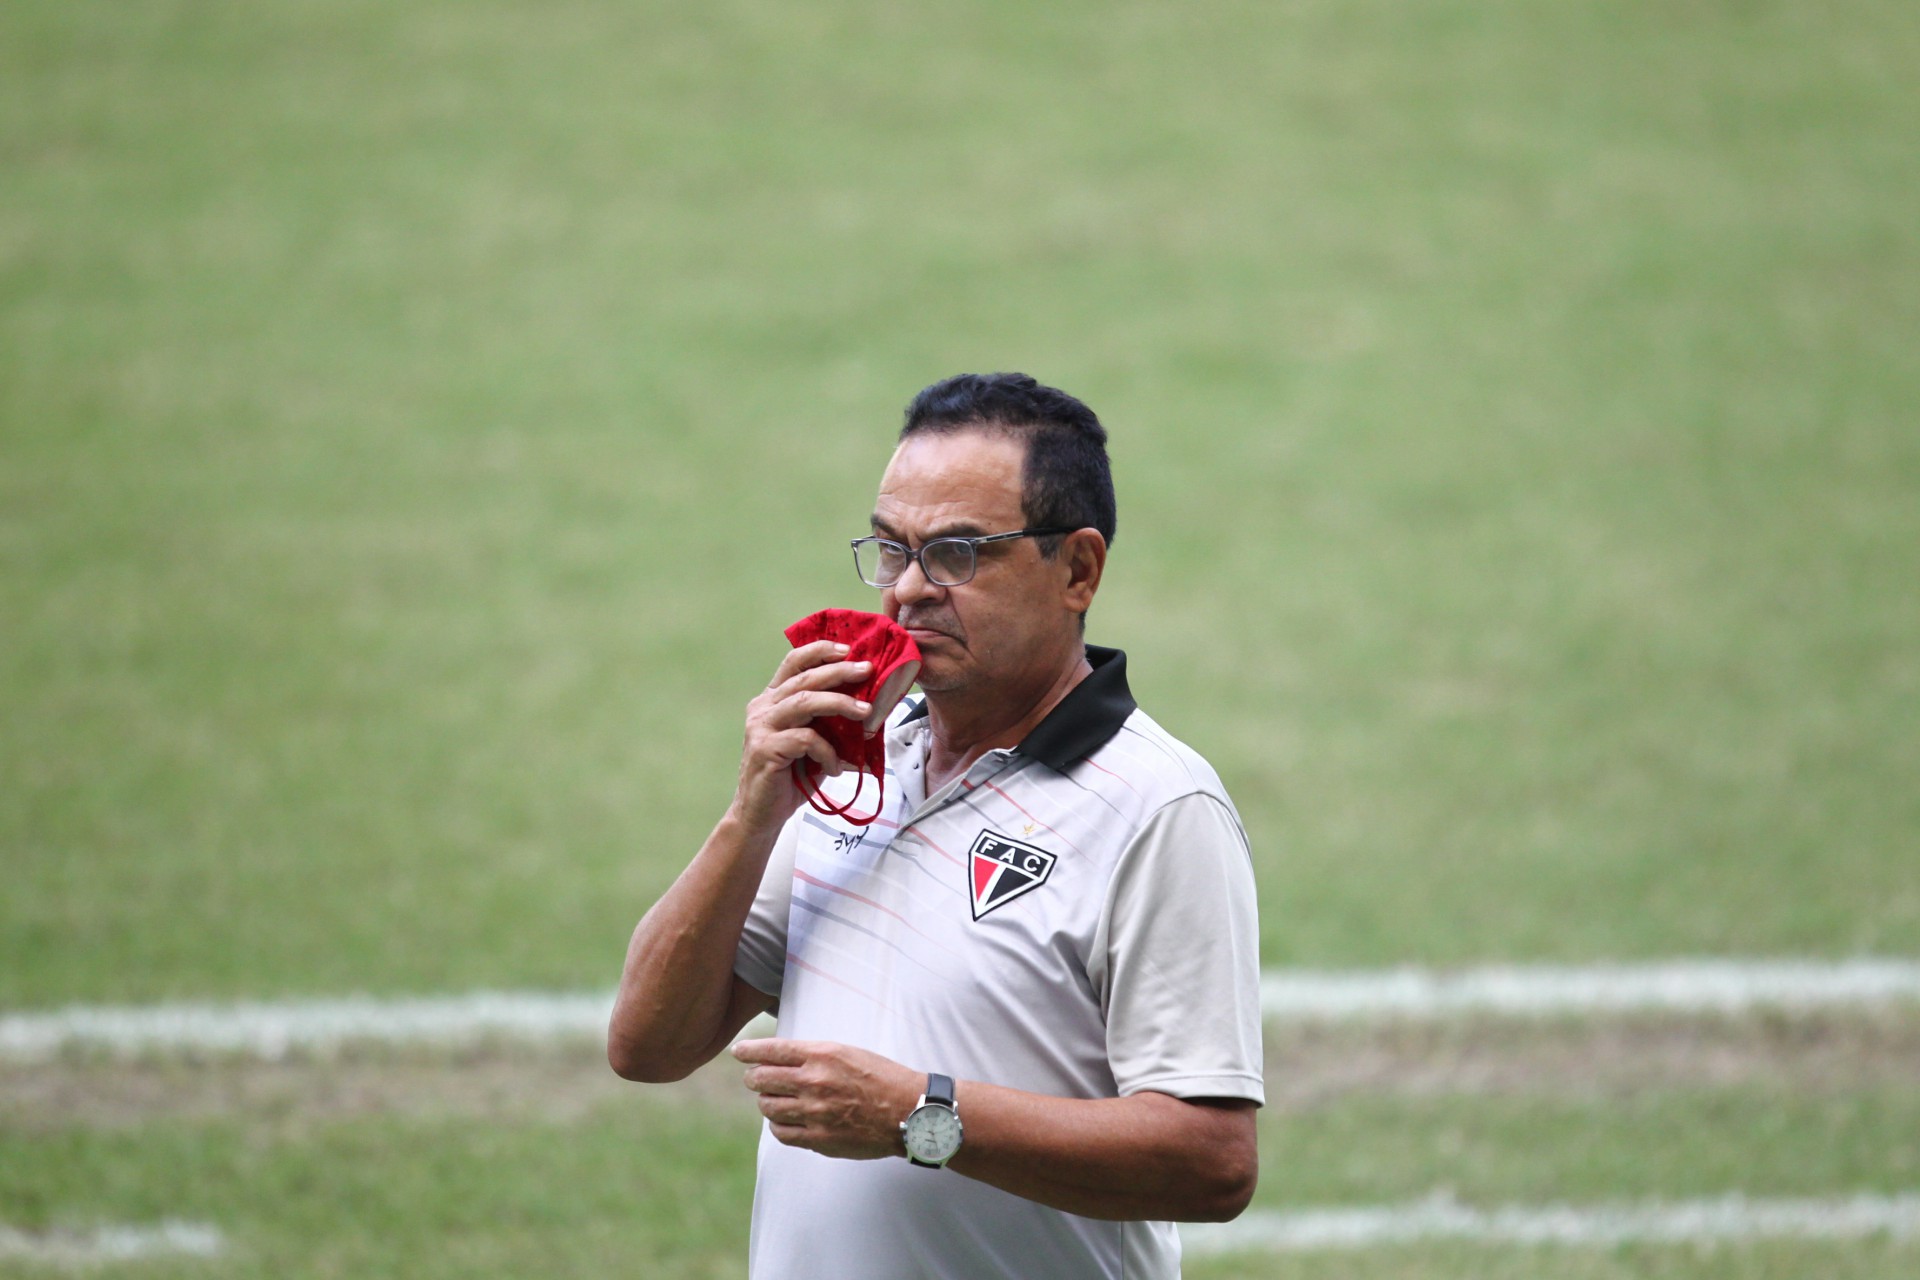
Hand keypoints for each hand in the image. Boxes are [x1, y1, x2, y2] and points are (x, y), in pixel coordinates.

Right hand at [731, 642, 873, 831]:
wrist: (761, 815)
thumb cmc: (791, 777)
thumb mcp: (814, 743)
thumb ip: (831, 723)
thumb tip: (871, 707)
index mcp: (772, 700)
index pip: (793, 663)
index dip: (819, 650)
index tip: (848, 648)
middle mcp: (763, 708)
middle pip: (804, 678)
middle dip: (839, 671)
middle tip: (866, 670)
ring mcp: (761, 728)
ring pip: (805, 702)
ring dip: (840, 704)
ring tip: (865, 713)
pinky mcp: (765, 749)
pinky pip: (805, 739)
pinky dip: (828, 752)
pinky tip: (837, 768)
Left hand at [732, 1038, 921, 1159]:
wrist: (908, 1111)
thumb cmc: (881, 1078)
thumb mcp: (847, 1052)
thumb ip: (813, 1056)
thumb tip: (779, 1059)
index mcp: (822, 1055)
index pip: (771, 1050)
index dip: (749, 1050)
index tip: (738, 1052)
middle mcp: (814, 1082)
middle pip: (761, 1079)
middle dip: (754, 1077)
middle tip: (756, 1078)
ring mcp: (815, 1113)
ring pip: (767, 1107)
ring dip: (766, 1101)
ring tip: (774, 1099)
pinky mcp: (818, 1139)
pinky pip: (781, 1132)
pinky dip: (778, 1124)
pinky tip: (785, 1119)